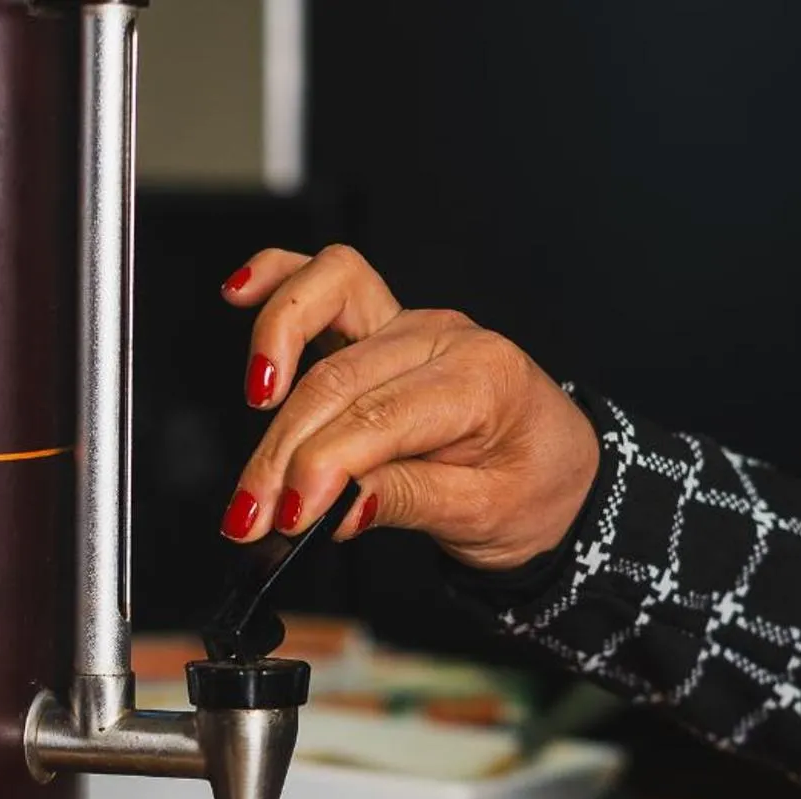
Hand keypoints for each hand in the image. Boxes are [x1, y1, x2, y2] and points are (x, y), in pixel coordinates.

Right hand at [217, 246, 600, 571]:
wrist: (560, 469)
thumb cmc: (533, 489)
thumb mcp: (485, 513)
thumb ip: (409, 500)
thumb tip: (337, 506)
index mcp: (483, 380)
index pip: (379, 418)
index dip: (321, 468)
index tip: (288, 517)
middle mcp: (444, 338)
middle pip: (337, 382)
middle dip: (282, 453)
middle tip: (252, 516)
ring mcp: (410, 324)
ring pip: (320, 320)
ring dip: (268, 373)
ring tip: (250, 435)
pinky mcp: (385, 325)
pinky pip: (329, 280)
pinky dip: (280, 278)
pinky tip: (239, 291)